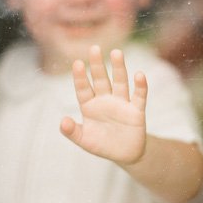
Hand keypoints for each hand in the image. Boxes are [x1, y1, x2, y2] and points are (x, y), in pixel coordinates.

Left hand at [59, 45, 146, 164]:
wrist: (124, 154)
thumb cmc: (101, 144)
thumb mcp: (84, 140)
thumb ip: (71, 132)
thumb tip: (62, 121)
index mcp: (89, 106)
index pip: (83, 88)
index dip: (80, 77)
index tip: (77, 63)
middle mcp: (105, 100)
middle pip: (100, 79)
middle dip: (97, 65)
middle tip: (94, 48)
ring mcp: (121, 104)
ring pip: (119, 82)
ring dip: (118, 68)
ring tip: (116, 53)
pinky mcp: (136, 111)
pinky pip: (139, 96)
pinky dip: (140, 86)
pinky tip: (139, 74)